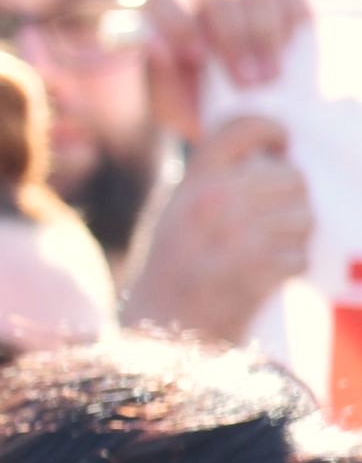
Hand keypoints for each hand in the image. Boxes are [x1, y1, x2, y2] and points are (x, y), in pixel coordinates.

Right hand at [127, 112, 312, 342]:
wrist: (159, 333)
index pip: (240, 129)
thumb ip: (210, 184)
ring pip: (303, 217)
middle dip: (292, 202)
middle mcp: (213, 200)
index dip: (270, 129)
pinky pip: (299, 255)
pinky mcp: (256, 268)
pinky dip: (290, 269)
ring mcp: (235, 233)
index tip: (282, 143)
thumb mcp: (175, 216)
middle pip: (291, 177)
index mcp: (192, 183)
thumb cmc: (170, 276)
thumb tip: (267, 159)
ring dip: (295, 238)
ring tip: (267, 254)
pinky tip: (266, 278)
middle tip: (273, 224)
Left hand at [142, 0, 316, 133]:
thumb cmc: (195, 95)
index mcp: (162, 0)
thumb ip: (159, 74)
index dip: (180, 24)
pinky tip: (288, 50)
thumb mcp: (171, 96)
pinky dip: (291, 18)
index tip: (197, 57)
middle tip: (245, 82)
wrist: (241, 98)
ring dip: (264, 35)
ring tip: (270, 76)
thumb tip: (154, 45)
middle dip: (233, 40)